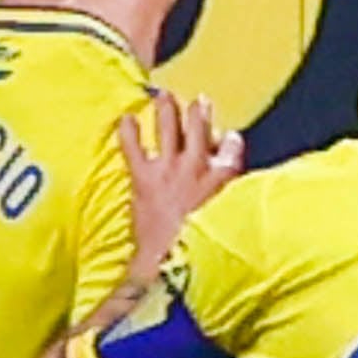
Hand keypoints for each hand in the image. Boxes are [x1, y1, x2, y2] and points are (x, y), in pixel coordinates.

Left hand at [122, 87, 243, 257]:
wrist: (173, 263)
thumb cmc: (205, 246)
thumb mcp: (231, 217)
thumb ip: (231, 193)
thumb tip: (230, 180)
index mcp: (223, 176)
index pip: (231, 146)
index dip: (229, 140)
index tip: (228, 137)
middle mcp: (197, 165)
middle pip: (199, 127)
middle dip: (198, 111)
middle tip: (197, 99)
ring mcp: (168, 168)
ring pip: (168, 128)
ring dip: (166, 110)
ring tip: (162, 95)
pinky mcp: (144, 177)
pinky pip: (133, 147)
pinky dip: (129, 132)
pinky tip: (125, 119)